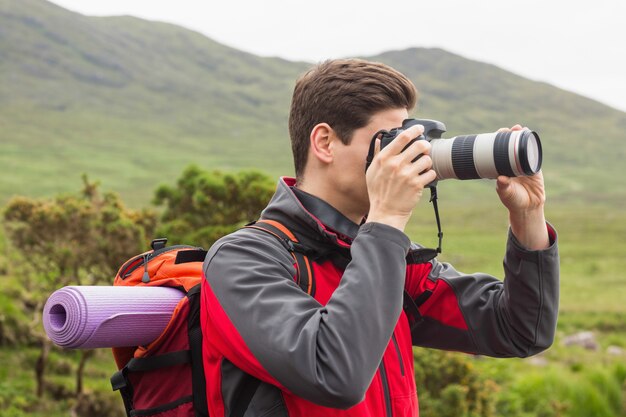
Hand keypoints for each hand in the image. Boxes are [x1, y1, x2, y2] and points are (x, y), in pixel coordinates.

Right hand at [365, 125, 436, 231]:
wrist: (386, 212)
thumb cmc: (378, 192)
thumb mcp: (372, 171)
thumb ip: (377, 154)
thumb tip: (379, 139)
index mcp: (384, 159)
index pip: (403, 137)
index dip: (414, 130)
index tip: (420, 128)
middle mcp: (396, 165)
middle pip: (420, 145)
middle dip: (425, 146)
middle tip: (424, 149)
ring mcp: (407, 175)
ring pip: (427, 159)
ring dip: (427, 162)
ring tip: (422, 167)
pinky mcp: (417, 185)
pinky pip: (431, 173)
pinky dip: (430, 175)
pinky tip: (423, 178)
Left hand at [495, 125, 549, 249]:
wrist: (528, 207)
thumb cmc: (513, 200)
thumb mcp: (506, 194)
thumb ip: (504, 187)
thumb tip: (501, 178)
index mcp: (501, 168)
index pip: (498, 151)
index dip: (497, 141)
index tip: (497, 134)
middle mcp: (511, 163)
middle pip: (510, 145)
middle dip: (509, 135)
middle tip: (507, 129)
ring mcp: (523, 163)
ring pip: (522, 147)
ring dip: (521, 137)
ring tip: (519, 128)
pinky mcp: (534, 166)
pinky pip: (533, 154)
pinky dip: (532, 146)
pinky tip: (531, 137)